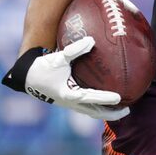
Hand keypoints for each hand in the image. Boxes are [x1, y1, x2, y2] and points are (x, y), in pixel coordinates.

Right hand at [2, 37, 129, 120]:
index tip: (119, 98)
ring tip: (123, 110)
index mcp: (68, 94)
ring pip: (92, 112)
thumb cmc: (44, 67)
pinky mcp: (71, 102)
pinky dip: (100, 107)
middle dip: (111, 113)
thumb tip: (91, 40)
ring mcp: (71, 104)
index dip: (104, 98)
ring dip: (107, 112)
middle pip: (95, 112)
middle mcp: (71, 102)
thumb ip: (75, 50)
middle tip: (127, 110)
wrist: (28, 77)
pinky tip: (110, 102)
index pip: (90, 98)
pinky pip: (88, 107)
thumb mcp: (59, 58)